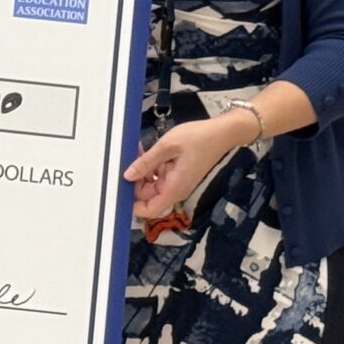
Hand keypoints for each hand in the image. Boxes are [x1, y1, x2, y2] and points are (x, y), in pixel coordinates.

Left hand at [121, 116, 251, 222]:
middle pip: (147, 195)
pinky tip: (147, 150)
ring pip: (152, 183)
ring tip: (137, 150)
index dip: (132, 205)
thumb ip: (146, 162)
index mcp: (174, 188)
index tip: (120, 190)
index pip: (149, 210)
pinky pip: (160, 174)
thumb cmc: (199, 138)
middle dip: (135, 180)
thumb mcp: (167, 147)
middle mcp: (175, 189)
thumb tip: (127, 176)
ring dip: (143, 169)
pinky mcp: (178, 173)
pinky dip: (152, 164)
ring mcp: (177, 181)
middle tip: (127, 161)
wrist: (223, 133)